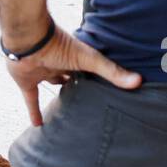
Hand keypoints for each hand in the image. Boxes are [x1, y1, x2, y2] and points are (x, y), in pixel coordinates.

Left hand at [4, 23, 140, 126]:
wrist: (29, 41)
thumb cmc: (60, 46)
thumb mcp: (90, 60)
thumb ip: (112, 72)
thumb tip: (139, 82)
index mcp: (75, 56)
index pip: (88, 67)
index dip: (95, 75)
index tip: (105, 86)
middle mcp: (59, 63)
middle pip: (69, 75)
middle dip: (75, 83)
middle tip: (86, 97)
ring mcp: (43, 71)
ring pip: (51, 83)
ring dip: (57, 92)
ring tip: (66, 107)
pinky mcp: (27, 82)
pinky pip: (31, 99)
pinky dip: (34, 111)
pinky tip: (39, 125)